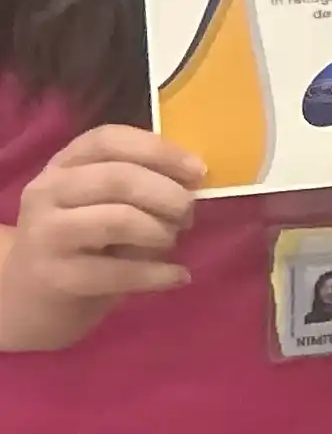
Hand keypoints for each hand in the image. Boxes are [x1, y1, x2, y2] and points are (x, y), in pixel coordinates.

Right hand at [0, 127, 205, 349]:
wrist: (33, 294)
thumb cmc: (85, 238)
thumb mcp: (104, 201)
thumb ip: (140, 182)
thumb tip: (193, 180)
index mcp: (64, 164)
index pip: (109, 139)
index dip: (159, 151)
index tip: (198, 171)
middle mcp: (47, 191)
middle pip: (118, 178)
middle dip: (168, 195)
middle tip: (188, 214)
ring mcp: (46, 234)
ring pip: (118, 220)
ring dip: (161, 232)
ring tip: (172, 241)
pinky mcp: (55, 276)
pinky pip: (119, 271)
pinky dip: (158, 274)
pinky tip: (178, 276)